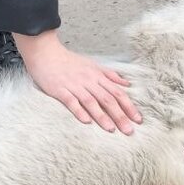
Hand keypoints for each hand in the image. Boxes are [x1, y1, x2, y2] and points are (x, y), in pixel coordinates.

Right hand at [13, 29, 140, 133]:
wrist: (46, 53)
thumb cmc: (69, 61)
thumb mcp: (92, 64)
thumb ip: (110, 75)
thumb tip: (127, 84)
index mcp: (97, 76)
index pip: (117, 92)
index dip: (129, 106)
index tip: (138, 119)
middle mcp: (88, 81)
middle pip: (107, 99)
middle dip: (120, 115)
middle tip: (129, 131)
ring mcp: (74, 85)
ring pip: (91, 102)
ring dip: (102, 116)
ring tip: (111, 130)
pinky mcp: (60, 90)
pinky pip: (71, 101)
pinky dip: (79, 111)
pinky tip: (86, 121)